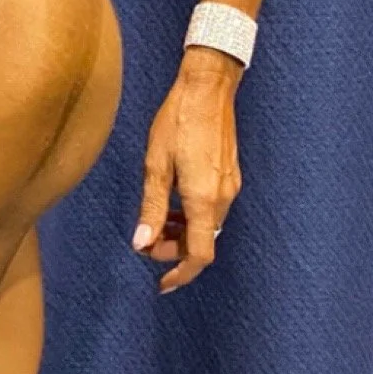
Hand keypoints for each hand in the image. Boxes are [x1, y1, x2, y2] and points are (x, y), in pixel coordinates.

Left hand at [132, 48, 241, 291]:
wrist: (207, 90)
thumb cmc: (176, 122)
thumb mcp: (155, 165)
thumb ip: (151, 207)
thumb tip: (142, 242)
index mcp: (205, 199)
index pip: (199, 255)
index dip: (180, 273)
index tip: (161, 284)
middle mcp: (224, 197)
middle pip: (203, 243)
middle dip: (174, 250)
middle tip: (146, 243)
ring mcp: (230, 186)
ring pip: (208, 226)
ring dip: (183, 233)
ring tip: (156, 223)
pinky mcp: (230, 175)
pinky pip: (213, 209)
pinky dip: (192, 216)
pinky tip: (172, 203)